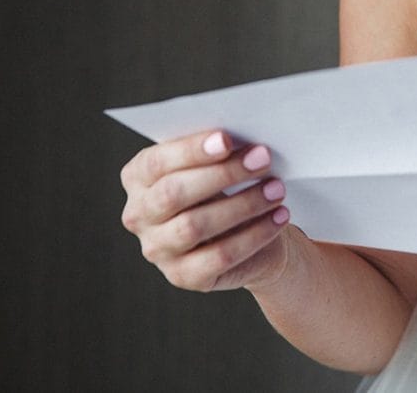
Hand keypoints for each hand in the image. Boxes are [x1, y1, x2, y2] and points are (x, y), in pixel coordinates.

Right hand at [120, 130, 292, 292]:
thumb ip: (218, 151)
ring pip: (194, 226)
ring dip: (243, 204)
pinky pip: (219, 256)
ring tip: (276, 189)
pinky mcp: (183, 276)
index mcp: (138, 178)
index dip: (190, 150)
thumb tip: (244, 142)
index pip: (155, 163)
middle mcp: (139, 215)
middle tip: (263, 159)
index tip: (227, 139)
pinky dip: (254, 235)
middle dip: (223, 174)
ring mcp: (158, 250)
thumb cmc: (227, 186)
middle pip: (173, 194)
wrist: (247, 231)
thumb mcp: (216, 163)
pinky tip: (278, 217)